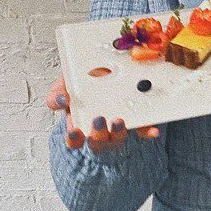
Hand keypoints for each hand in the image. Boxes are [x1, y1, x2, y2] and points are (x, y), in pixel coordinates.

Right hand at [45, 74, 160, 151]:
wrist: (109, 69)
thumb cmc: (85, 79)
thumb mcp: (66, 82)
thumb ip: (58, 92)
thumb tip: (60, 101)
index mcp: (79, 121)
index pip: (74, 139)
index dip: (74, 138)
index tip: (75, 130)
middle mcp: (98, 128)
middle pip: (97, 141)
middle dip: (97, 135)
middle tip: (98, 120)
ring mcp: (117, 126)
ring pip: (117, 138)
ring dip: (118, 133)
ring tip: (119, 121)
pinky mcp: (136, 121)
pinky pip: (142, 130)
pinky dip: (146, 131)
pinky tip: (152, 131)